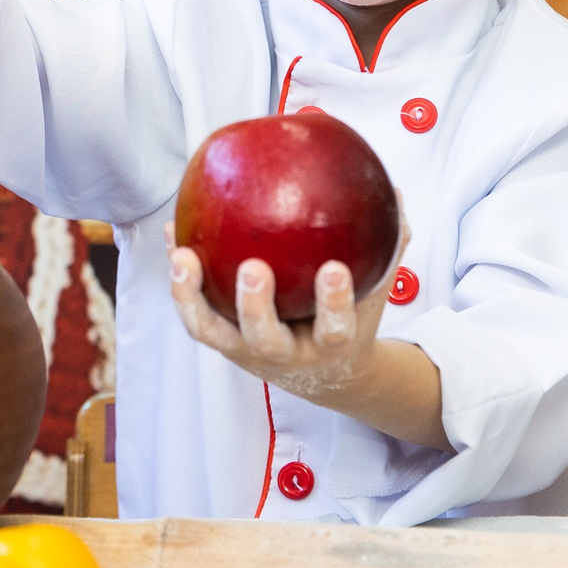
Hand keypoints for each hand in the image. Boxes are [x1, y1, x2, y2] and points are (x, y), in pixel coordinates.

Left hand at [168, 222, 446, 447]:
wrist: (325, 375)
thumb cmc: (349, 318)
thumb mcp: (374, 290)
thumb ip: (385, 246)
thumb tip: (394, 192)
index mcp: (328, 344)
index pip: (335, 329)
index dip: (333, 303)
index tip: (333, 270)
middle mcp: (284, 353)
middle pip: (266, 339)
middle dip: (256, 306)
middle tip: (252, 267)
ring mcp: (246, 350)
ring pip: (214, 332)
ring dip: (193, 297)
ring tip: (183, 256)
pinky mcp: (221, 341)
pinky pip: (195, 312)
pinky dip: (181, 280)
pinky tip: (173, 235)